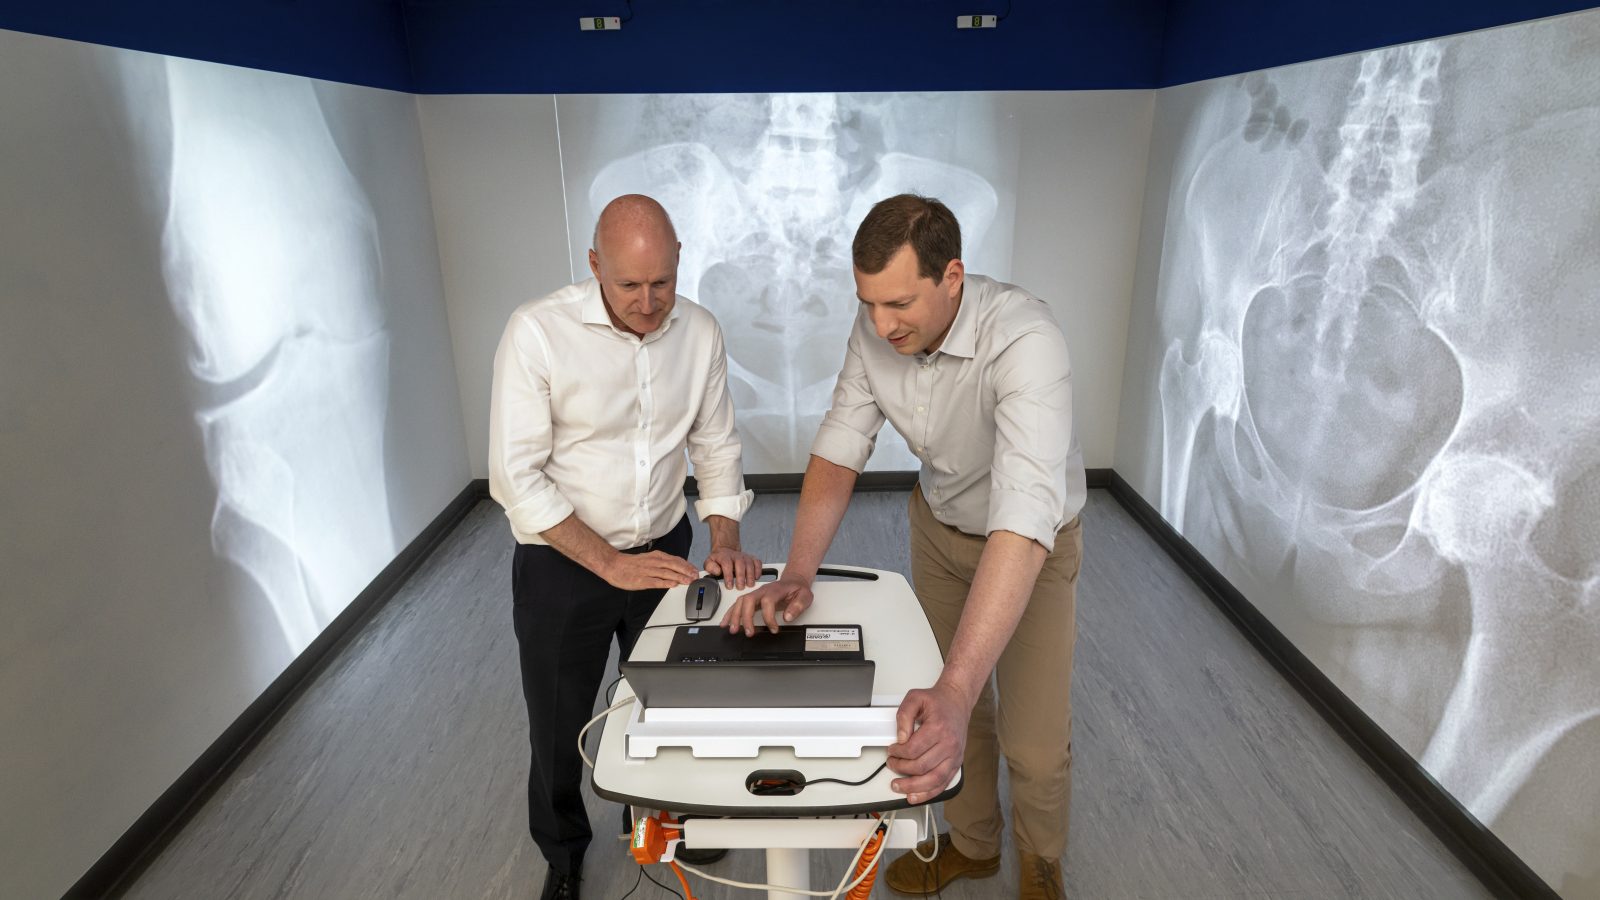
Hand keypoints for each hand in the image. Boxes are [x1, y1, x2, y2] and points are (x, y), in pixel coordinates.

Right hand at [601, 551, 697, 590]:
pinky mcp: (642, 580)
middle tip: (695, 576)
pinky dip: (665, 583)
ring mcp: (648, 571)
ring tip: (688, 581)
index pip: (676, 560)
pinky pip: (655, 582)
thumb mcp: (650, 558)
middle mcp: (654, 562)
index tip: (695, 570)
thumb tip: (676, 567)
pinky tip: (673, 585)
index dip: (687, 565)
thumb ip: (663, 563)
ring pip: (667, 573)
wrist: (614, 565)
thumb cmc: (631, 564)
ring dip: (679, 577)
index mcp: (657, 556)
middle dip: (686, 571)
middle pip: (674, 566)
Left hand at [703, 547, 761, 589]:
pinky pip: (757, 562)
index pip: (727, 564)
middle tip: (740, 587)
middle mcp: (736, 555)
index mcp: (724, 556)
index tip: (729, 585)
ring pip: (750, 564)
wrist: (725, 551)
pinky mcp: (752, 558)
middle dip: (741, 577)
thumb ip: (710, 567)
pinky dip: (758, 570)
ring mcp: (745, 556)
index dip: (728, 576)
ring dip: (750, 575)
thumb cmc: (719, 560)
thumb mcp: (709, 562)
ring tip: (749, 584)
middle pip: (740, 564)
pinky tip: (756, 577)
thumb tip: (717, 571)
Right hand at [719, 576, 813, 635]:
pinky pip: (738, 604)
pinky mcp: (752, 598)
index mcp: (775, 590)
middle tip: (749, 633)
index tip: (774, 629)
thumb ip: (798, 606)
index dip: (769, 617)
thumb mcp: (805, 596)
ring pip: (740, 602)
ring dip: (735, 616)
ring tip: (733, 630)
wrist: (793, 581)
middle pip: (749, 600)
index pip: (768, 602)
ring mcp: (756, 594)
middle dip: (746, 617)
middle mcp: (763, 590)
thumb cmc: (797, 589)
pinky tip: (725, 622)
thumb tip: (787, 617)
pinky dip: (730, 613)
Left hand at [887, 681, 971, 804]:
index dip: (897, 753)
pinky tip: (915, 796)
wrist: (957, 702)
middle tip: (892, 764)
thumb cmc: (938, 702)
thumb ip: (904, 716)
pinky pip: (943, 784)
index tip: (891, 751)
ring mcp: (954, 756)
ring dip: (913, 787)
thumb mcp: (915, 698)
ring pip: (933, 780)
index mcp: (938, 728)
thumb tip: (901, 738)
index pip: (913, 749)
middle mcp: (949, 744)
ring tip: (898, 787)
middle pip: (921, 766)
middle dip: (901, 768)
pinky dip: (928, 793)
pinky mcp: (956, 763)